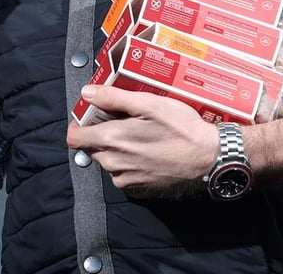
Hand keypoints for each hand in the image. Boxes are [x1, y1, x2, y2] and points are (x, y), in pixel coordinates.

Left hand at [67, 86, 218, 197]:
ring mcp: (125, 178)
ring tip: (139, 134)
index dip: (78, 125)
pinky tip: (146, 150)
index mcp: (112, 140)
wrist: (208, 157)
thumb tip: (87, 93)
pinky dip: (128, 161)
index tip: (90, 116)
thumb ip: (112, 98)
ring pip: (107, 160)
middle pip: (91, 147)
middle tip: (123, 120)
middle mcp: (113, 163)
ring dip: (115, 148)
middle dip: (101, 133)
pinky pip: (122, 172)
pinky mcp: (137, 188)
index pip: (74, 138)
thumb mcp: (148, 104)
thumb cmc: (181, 128)